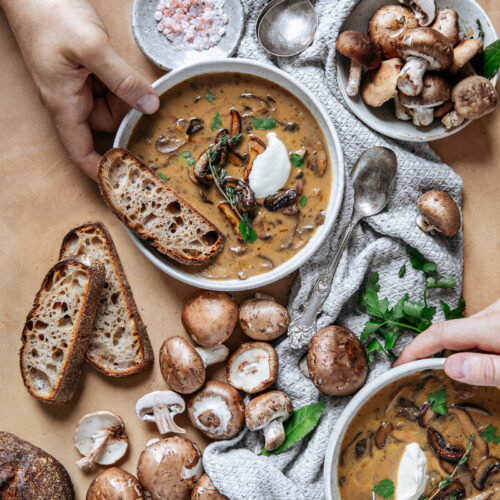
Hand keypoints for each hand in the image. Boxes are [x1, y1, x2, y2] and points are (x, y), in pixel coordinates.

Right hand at [1, 0, 158, 179]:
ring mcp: (79, 87)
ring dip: (128, 95)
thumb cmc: (49, 15)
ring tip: (132, 75)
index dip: (100, 169)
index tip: (124, 179)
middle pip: (107, 125)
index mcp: (64, 104)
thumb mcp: (91, 47)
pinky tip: (128, 71)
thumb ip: (123, 79)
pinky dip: (124, 83)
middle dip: (128, 114)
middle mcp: (71, 100)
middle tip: (146, 99)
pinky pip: (112, 88)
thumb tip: (150, 106)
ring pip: (113, 105)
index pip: (80, 152)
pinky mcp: (88, 74)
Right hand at [394, 298, 499, 385]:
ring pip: (463, 332)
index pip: (440, 333)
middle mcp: (492, 314)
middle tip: (417, 373)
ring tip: (443, 372)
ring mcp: (496, 313)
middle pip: (448, 332)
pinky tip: (475, 363)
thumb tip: (450, 368)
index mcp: (492, 326)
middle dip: (431, 352)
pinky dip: (468, 348)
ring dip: (453, 351)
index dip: (415, 349)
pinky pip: (475, 331)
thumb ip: (487, 369)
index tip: (400, 365)